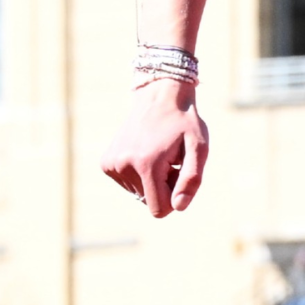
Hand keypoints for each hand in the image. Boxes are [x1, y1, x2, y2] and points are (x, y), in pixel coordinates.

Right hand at [102, 80, 209, 217]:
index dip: (174, 198)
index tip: (179, 174)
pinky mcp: (106, 163)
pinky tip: (145, 152)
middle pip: (149, 200)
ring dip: (151, 179)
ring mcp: (112, 164)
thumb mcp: (198, 148)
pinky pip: (127, 183)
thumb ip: (191, 179)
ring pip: (137, 193)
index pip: (159, 209)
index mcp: (147, 164)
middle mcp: (124, 165)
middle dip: (163, 186)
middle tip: (171, 160)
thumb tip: (177, 207)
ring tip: (159, 154)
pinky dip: (138, 173)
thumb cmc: (184, 122)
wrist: (159, 96)